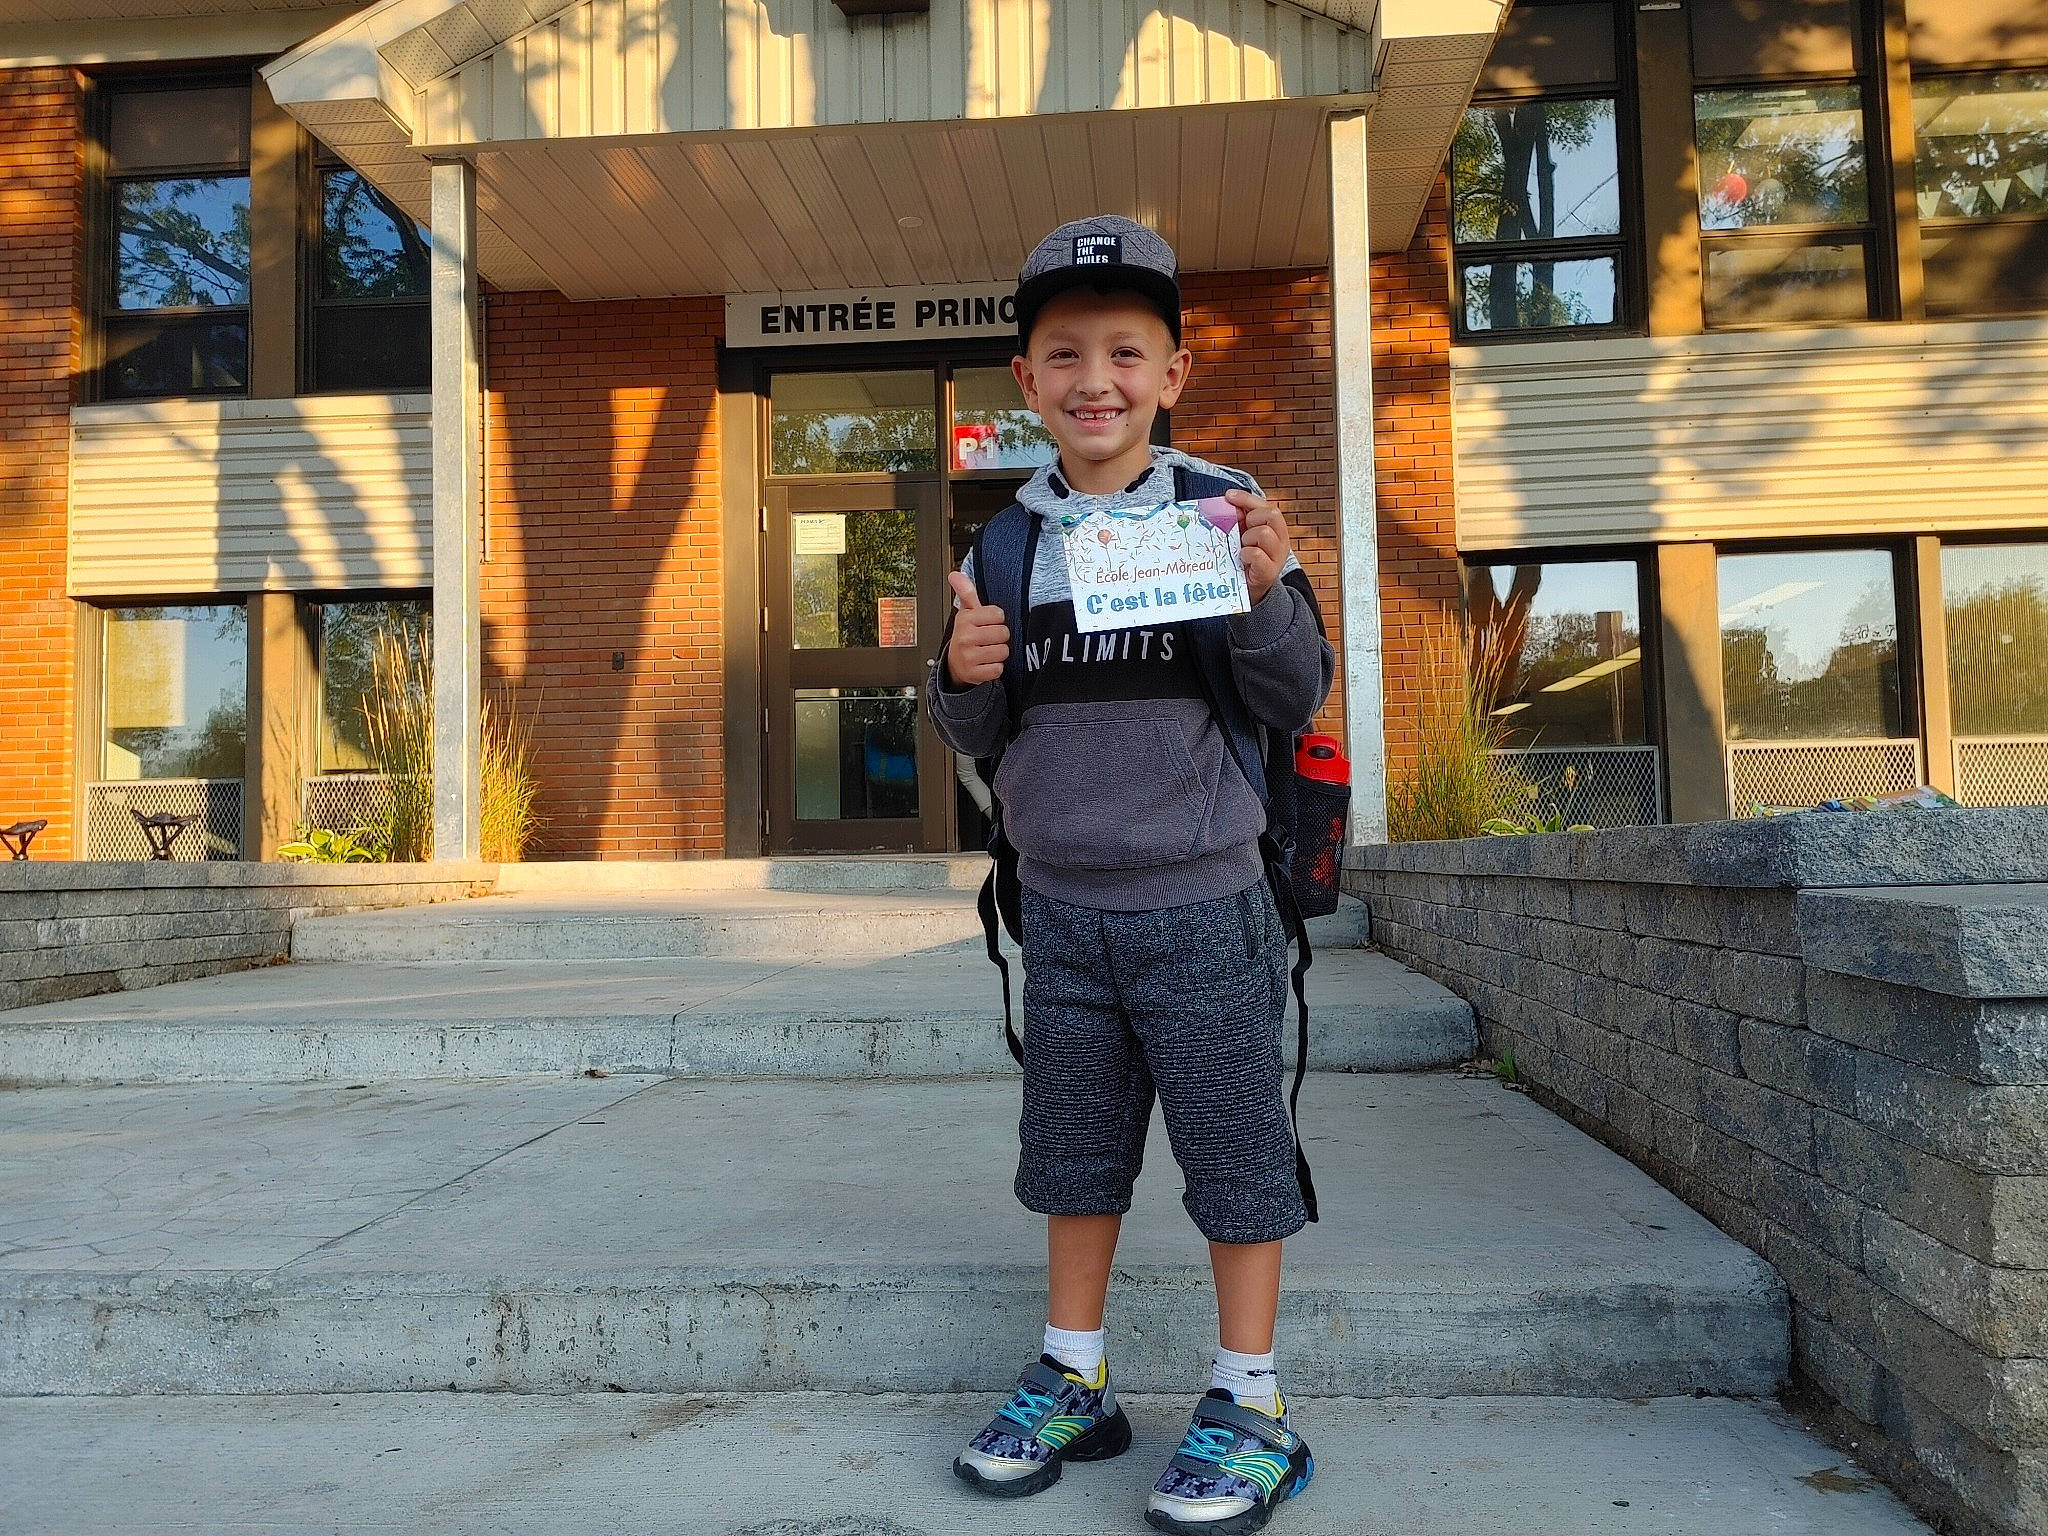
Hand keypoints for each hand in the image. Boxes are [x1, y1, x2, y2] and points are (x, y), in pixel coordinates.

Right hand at [946, 570, 1009, 686]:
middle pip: (1003, 633)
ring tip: (987, 651)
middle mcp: (965, 637)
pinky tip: (986, 664)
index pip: (998, 614)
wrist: (955, 665)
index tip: (987, 624)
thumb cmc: (966, 636)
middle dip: (999, 637)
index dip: (996, 619)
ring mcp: (969, 657)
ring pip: (1003, 651)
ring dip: (999, 653)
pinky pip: (998, 669)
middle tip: (988, 639)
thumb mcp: (966, 613)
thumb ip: (966, 592)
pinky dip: (995, 668)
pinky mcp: (974, 674)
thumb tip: (955, 574)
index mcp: (965, 619)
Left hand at [1232, 489, 1290, 603]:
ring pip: (1265, 533)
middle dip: (1252, 518)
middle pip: (1272, 514)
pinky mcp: (1269, 572)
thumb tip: (1227, 502)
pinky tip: (1242, 559)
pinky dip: (1245, 554)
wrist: (1249, 590)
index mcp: (1275, 528)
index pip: (1265, 505)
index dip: (1246, 498)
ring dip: (1247, 538)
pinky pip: (1256, 554)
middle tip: (1241, 532)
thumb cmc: (1244, 559)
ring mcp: (1277, 556)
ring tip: (1242, 549)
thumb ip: (1239, 518)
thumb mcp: (1242, 535)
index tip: (1228, 496)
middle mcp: (1281, 540)